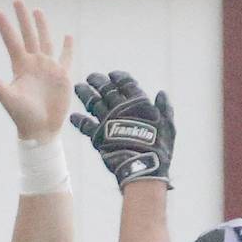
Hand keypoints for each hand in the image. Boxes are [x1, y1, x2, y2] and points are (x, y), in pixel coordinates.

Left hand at [0, 0, 73, 142]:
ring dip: (41, 26)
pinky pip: (65, 57)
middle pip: (28, 35)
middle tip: (17, 0)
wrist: (41, 130)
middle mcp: (33, 64)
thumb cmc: (23, 116)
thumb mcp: (8, 98)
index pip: (12, 41)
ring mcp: (48, 68)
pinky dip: (67, 47)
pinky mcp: (62, 75)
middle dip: (22, 18)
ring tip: (36, 10)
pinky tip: (67, 36)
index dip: (5, 27)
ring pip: (45, 41)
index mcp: (20, 67)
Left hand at [70, 70, 175, 187]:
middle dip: (98, 81)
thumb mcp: (168, 126)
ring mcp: (107, 121)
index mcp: (138, 103)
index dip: (118, 77)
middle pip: (106, 89)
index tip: (112, 74)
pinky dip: (78, 120)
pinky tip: (73, 116)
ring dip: (85, 94)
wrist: (141, 167)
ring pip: (93, 102)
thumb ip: (165, 108)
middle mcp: (120, 108)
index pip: (126, 83)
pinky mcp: (98, 135)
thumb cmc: (159, 148)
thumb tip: (161, 93)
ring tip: (78, 87)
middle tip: (91, 77)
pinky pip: (85, 125)